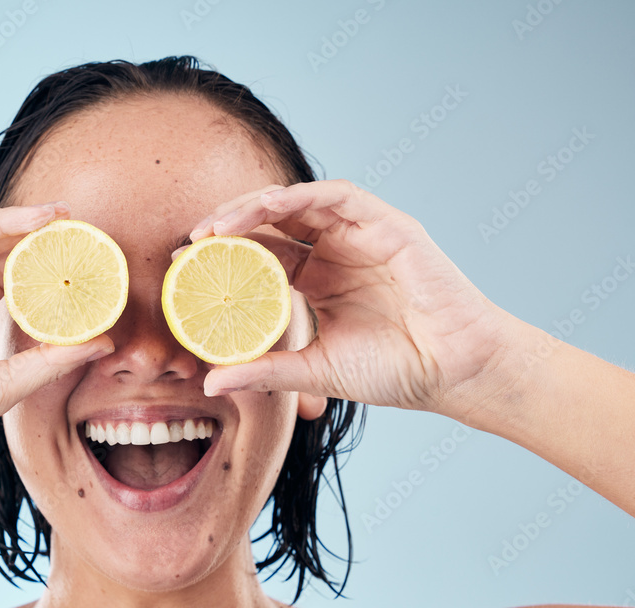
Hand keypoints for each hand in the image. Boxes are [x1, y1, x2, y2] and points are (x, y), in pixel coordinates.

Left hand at [190, 179, 515, 419]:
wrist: (453, 373)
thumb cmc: (394, 370)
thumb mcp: (315, 370)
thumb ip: (265, 369)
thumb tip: (209, 383)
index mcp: (318, 281)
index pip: (261, 256)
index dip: (223, 256)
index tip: (182, 266)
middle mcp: (335, 253)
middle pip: (272, 224)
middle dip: (228, 228)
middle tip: (190, 243)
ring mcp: (361, 236)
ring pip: (298, 204)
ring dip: (254, 207)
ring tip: (216, 227)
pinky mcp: (388, 225)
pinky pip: (339, 197)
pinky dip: (302, 195)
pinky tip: (269, 205)